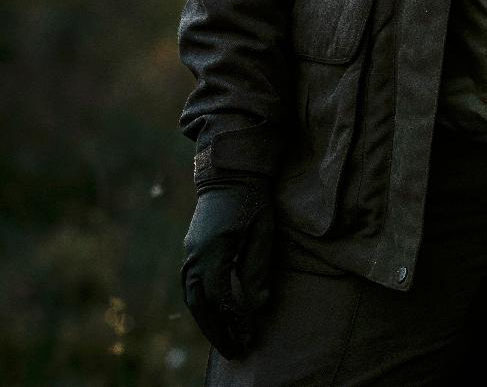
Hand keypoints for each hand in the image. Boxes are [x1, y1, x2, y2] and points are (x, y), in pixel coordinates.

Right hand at [181, 172, 274, 359]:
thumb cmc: (250, 197)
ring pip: (192, 298)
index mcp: (212, 251)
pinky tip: (216, 316)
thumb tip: (257, 306)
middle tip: (237, 352)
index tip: (251, 337)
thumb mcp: (261, 231)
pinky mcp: (191, 249)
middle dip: (218, 331)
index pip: (221, 297)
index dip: (236, 320)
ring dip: (207, 322)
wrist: (229, 169)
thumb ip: (257, 268)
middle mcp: (194, 255)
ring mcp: (189, 253)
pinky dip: (202, 305)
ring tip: (227, 340)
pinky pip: (192, 286)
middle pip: (200, 305)